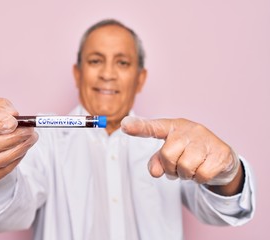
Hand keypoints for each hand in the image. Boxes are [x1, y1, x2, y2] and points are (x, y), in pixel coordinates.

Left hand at [121, 116, 239, 185]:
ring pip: (185, 167)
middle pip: (167, 154)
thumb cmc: (190, 153)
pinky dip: (200, 179)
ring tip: (192, 168)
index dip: (138, 127)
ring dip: (186, 175)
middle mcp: (189, 129)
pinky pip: (202, 175)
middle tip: (178, 167)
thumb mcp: (170, 155)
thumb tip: (155, 172)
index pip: (153, 127)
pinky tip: (204, 170)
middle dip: (171, 167)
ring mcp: (206, 139)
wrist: (222, 158)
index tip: (124, 125)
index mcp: (172, 127)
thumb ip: (157, 161)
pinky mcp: (220, 152)